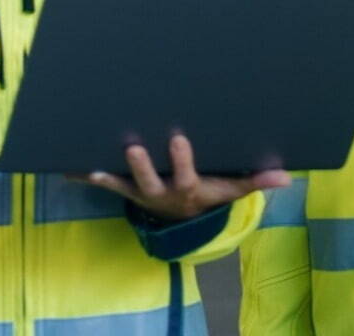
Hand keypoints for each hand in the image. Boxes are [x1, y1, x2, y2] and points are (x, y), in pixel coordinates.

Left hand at [85, 134, 290, 220]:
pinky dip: (85, 176)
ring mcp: (141, 192)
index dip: (181, 160)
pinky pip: (104, 183)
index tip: (178, 138)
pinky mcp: (126, 188)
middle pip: (148, 181)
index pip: (185, 176)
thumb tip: (287, 179)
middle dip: (140, 165)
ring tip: (88, 163)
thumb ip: (256, 180)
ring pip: (122, 184)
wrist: (184, 215)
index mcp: (188, 188)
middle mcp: (161, 192)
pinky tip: (66, 166)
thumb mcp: (233, 187)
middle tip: (132, 146)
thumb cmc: (210, 191)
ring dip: (106, 174)